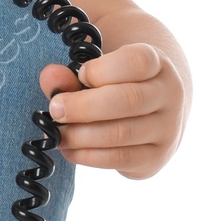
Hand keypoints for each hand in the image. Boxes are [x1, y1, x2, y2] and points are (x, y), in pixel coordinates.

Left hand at [38, 39, 188, 178]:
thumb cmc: (117, 86)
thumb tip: (50, 77)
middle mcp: (170, 94)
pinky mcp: (155, 157)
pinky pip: (119, 159)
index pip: (136, 61)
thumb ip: (70, 72)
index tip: (80, 75)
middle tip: (55, 109)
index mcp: (158, 63)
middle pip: (129, 100)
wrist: (154, 115)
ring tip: (57, 133)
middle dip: (83, 106)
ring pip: (121, 133)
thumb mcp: (100, 71)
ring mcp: (167, 128)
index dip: (101, 69)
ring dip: (81, 135)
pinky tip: (69, 149)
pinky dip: (87, 155)